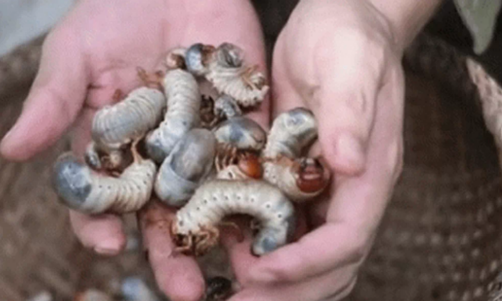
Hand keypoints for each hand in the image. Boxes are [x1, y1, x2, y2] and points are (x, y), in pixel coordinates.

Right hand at [0, 0, 267, 299]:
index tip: (109, 244)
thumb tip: (10, 150)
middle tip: (185, 291)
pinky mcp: (244, 123)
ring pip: (215, 200)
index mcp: (120, 149)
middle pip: (168, 215)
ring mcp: (207, 142)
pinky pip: (254, 161)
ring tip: (234, 270)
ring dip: (224, 237)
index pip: (109, 200)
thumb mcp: (78, 54)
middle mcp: (164, 155)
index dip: (105, 224)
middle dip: (175, 253)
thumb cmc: (116, 10)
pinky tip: (272, 221)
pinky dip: (264, 191)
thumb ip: (55, 102)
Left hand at [223, 0, 405, 299]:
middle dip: (286, 289)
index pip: (346, 238)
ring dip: (272, 279)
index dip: (306, 263)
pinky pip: (284, 225)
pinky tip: (226, 242)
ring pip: (307, 253)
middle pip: (329, 262)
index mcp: (371, 171)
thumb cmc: (348, 38)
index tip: (260, 272)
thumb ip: (351, 113)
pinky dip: (259, 244)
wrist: (340, 24)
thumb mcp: (350, 65)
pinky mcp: (300, 176)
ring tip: (228, 285)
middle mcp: (351, 189)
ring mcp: (326, 187)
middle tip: (236, 300)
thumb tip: (350, 165)